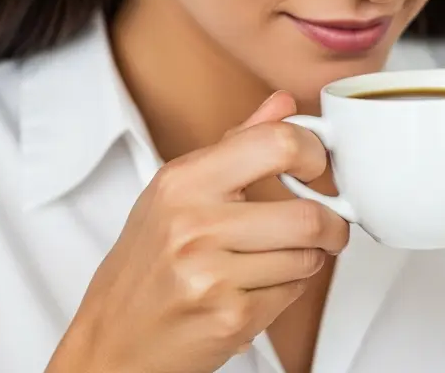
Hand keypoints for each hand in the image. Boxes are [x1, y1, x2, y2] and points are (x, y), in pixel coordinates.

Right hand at [46, 92, 350, 372]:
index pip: (277, 143)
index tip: (319, 167)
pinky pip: (293, 294)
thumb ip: (236, 144)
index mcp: (183, 181)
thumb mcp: (176, 192)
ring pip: (308, 258)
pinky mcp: (230, 318)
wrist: (112, 341)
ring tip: (278, 260)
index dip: (315, 154)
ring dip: (307, 260)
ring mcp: (211, 275)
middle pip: (308, 214)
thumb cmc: (146, 265)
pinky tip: (257, 288)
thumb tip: (283, 104)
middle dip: (331, 225)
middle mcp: (193, 225)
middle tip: (328, 227)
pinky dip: (288, 292)